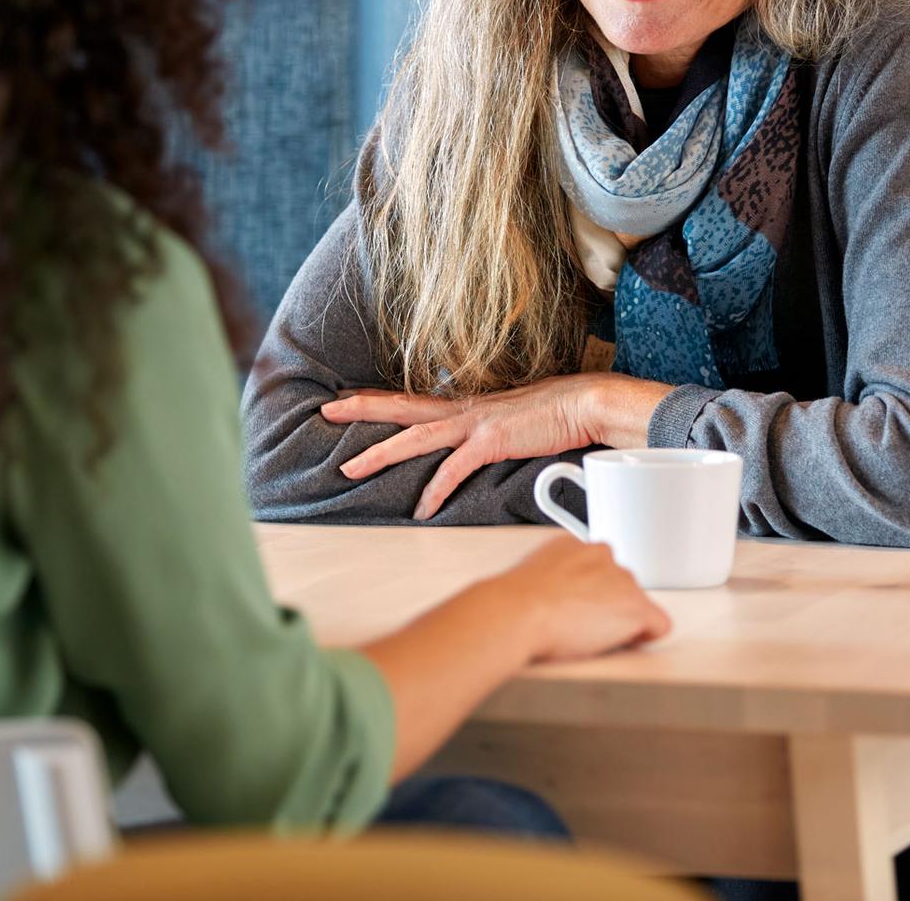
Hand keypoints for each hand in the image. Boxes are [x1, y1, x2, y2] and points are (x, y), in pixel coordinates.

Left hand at [323, 373, 667, 519]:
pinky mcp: (490, 442)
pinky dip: (435, 491)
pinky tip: (420, 511)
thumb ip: (486, 430)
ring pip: (414, 437)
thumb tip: (474, 441)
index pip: (412, 401)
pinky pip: (453, 470)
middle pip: (401, 408)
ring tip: (348, 467)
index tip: (346, 398)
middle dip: (361, 409)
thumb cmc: (552, 414)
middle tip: (324, 411)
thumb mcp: (510, 420)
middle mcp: (463, 411)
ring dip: (379, 452)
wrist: (585, 404)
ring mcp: (475, 425)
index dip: (378, 399)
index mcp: (465, 406)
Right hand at [496, 535, 671, 661]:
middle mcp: (602, 555)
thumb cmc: (516, 601)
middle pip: (618, 584)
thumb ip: (554, 577)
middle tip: (581, 624)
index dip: (589, 592)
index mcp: (574, 545)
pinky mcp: (636, 607)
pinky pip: (658, 624)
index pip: (597, 567)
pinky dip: (646, 635)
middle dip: (606, 604)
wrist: (520, 611)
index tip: (577, 606)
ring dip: (620, 619)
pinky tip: (625, 641)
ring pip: (635, 604)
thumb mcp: (530, 575)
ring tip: (590, 635)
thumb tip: (557, 595)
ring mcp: (622, 580)